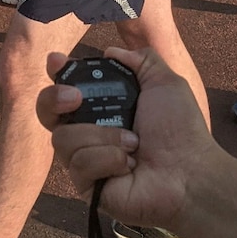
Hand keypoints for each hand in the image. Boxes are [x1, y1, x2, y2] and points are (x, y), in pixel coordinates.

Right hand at [36, 46, 219, 236]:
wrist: (189, 173)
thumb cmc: (181, 130)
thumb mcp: (165, 84)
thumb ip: (141, 60)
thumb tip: (111, 52)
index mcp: (106, 106)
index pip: (67, 87)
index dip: (57, 74)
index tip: (58, 62)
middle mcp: (90, 131)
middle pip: (47, 112)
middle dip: (54, 99)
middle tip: (76, 98)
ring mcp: (86, 159)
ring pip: (63, 138)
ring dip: (103, 136)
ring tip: (133, 143)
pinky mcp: (87, 185)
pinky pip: (79, 163)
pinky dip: (107, 158)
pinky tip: (128, 165)